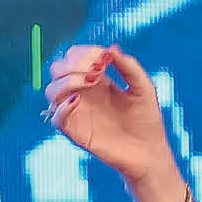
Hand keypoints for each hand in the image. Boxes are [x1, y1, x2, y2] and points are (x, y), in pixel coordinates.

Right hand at [42, 44, 179, 193]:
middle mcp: (83, 94)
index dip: (84, 52)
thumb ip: (129, 67)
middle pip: (58, 69)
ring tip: (91, 81)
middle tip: (97, 69)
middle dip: (73, 63)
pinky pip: (55, 118)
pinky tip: (78, 101)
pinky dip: (62, 107)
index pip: (75, 57)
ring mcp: (77, 112)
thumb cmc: (148, 120)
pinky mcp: (75, 132)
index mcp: (97, 81)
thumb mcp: (144, 88)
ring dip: (67, 80)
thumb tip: (111, 48)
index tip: (104, 58)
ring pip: (52, 90)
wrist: (149, 153)